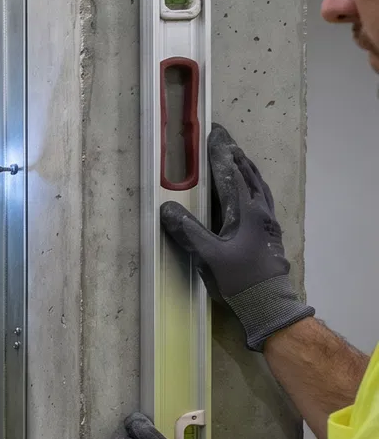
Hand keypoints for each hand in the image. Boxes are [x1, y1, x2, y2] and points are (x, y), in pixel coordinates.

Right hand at [159, 123, 312, 349]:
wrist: (269, 301)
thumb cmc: (238, 278)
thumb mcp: (209, 255)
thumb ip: (189, 231)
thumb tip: (167, 209)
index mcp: (246, 212)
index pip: (231, 176)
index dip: (220, 155)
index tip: (214, 137)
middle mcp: (261, 211)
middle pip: (250, 175)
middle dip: (236, 155)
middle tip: (225, 139)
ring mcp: (269, 221)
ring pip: (260, 186)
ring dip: (248, 168)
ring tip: (239, 157)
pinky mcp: (271, 231)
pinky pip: (263, 198)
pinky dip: (255, 184)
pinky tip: (252, 189)